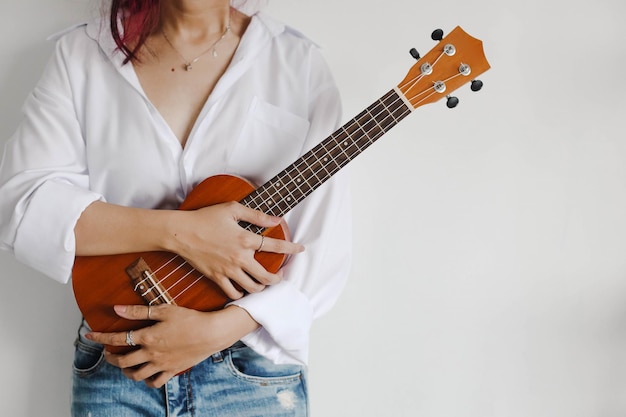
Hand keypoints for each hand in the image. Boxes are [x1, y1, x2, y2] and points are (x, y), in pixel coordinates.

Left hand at [86, 304, 258, 387]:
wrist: (212, 333)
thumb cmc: (190, 318)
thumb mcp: (164, 310)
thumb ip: (138, 312)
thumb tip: (116, 309)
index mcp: (148, 337)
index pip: (117, 339)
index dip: (101, 338)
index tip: (90, 336)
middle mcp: (151, 354)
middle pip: (123, 362)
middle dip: (111, 358)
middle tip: (107, 354)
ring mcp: (161, 364)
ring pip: (136, 375)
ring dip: (126, 372)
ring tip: (124, 366)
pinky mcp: (173, 370)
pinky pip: (155, 382)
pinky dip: (147, 381)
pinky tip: (145, 374)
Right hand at [169, 201, 303, 298]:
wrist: (181, 232)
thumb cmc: (206, 217)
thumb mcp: (233, 209)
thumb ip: (256, 215)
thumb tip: (276, 220)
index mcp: (245, 239)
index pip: (275, 247)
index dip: (291, 249)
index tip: (301, 250)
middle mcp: (240, 257)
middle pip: (267, 276)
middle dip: (278, 278)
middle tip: (280, 276)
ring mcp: (228, 270)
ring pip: (252, 287)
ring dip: (262, 287)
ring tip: (264, 283)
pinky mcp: (216, 277)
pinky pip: (233, 292)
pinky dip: (242, 294)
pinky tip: (244, 289)